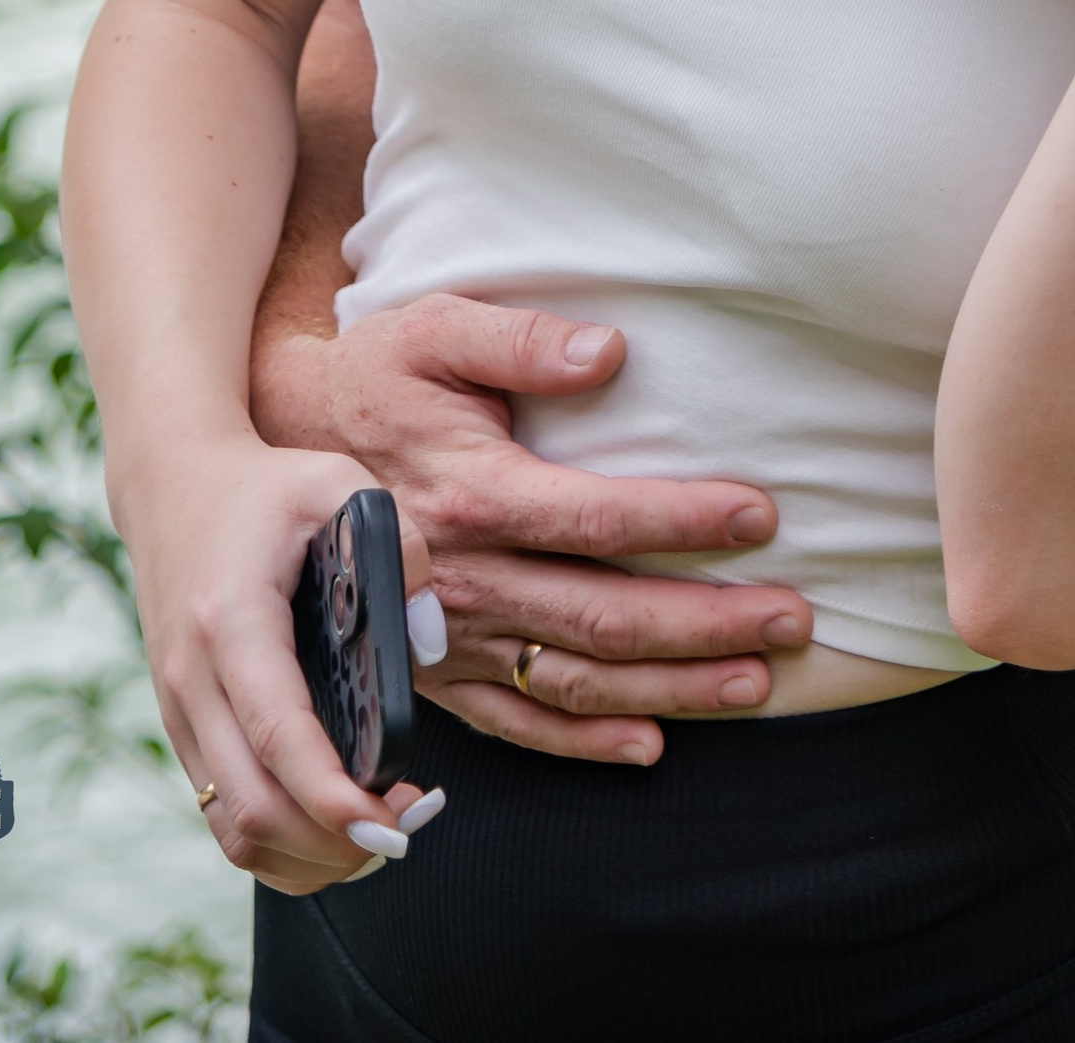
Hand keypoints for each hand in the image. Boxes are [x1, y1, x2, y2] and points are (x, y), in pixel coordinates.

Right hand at [126, 436, 447, 898]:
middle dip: (332, 844)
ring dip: (307, 857)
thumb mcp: (340, 485)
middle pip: (253, 807)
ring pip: (233, 830)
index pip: (276, 734)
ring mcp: (179, 713)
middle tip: (406, 831)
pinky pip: (224, 816)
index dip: (330, 797)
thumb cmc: (266, 487)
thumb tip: (427, 646)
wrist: (171, 486)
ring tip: (379, 836)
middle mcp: (192, 680)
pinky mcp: (183, 729)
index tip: (391, 827)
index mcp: (231, 621)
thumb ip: (398, 551)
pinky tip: (336, 824)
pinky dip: (281, 843)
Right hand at [253, 291, 811, 765]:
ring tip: (757, 683)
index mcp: (471, 493)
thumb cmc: (373, 374)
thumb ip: (520, 340)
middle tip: (796, 619)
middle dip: (707, 623)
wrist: (278, 445)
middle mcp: (463, 578)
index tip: (760, 517)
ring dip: (671, 688)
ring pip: (574, 677)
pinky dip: (583, 741)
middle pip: (601, 614)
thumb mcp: (433, 329)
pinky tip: (649, 745)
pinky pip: (515, 722)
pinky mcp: (434, 669)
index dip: (682, 520)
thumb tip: (608, 353)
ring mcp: (447, 635)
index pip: (595, 518)